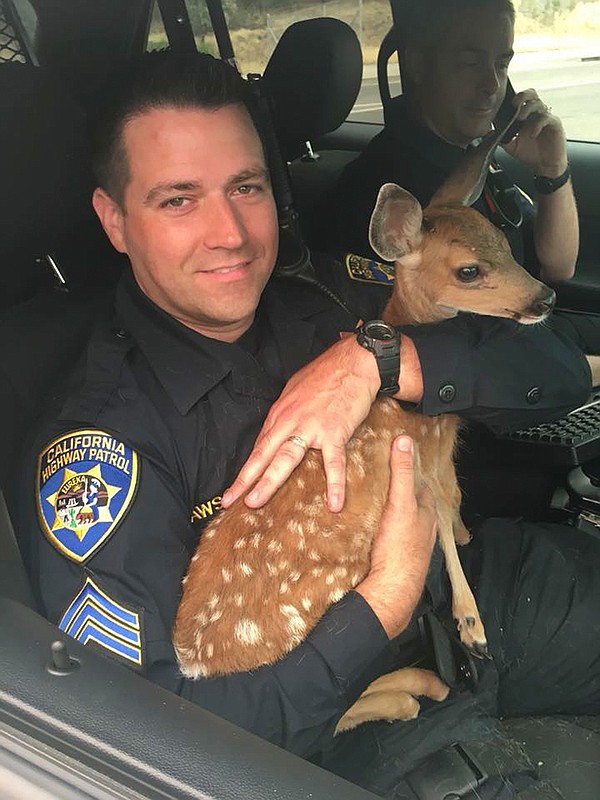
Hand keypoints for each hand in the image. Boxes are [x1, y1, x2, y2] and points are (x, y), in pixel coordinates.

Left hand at [222, 336, 380, 512]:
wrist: (353, 361)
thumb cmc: (326, 373)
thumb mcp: (296, 390)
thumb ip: (287, 413)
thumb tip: (280, 430)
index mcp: (280, 413)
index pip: (260, 446)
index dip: (246, 469)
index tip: (235, 487)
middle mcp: (290, 421)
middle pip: (263, 454)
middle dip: (245, 479)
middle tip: (231, 500)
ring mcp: (311, 428)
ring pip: (286, 459)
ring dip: (269, 482)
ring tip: (256, 502)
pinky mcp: (334, 432)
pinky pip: (334, 462)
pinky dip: (335, 484)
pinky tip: (334, 504)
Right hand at [356, 436, 436, 637]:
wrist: (391, 590)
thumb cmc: (399, 548)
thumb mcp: (401, 503)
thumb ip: (402, 472)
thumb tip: (404, 440)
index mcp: (427, 514)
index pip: (421, 485)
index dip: (411, 471)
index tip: (399, 460)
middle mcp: (423, 530)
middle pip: (414, 505)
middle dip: (402, 493)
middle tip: (384, 481)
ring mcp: (411, 547)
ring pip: (404, 524)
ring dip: (393, 514)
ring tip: (375, 503)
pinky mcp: (396, 560)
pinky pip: (392, 539)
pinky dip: (384, 532)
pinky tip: (371, 532)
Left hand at [502, 88, 567, 176]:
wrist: (545, 166)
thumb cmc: (530, 154)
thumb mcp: (511, 147)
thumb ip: (502, 139)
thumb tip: (488, 133)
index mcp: (526, 115)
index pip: (520, 99)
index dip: (512, 98)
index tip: (502, 103)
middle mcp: (536, 113)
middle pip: (531, 94)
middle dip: (522, 96)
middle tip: (513, 103)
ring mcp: (546, 117)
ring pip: (538, 104)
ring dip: (527, 108)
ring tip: (520, 118)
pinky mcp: (555, 124)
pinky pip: (547, 118)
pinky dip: (538, 124)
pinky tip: (532, 134)